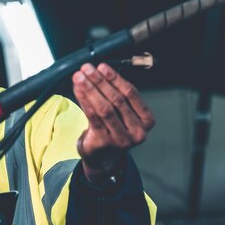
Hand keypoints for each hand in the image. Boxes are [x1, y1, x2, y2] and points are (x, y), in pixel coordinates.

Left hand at [72, 63, 154, 183]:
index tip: (102, 67)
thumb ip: (117, 95)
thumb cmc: (114, 130)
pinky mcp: (104, 142)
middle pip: (117, 100)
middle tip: (87, 69)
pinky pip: (92, 117)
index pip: (131, 94)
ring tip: (80, 77)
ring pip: (104, 108)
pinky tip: (78, 90)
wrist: (104, 158)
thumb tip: (99, 71)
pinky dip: (84, 100)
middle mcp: (137, 131)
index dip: (115, 78)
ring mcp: (121, 139)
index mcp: (146, 121)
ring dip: (90, 89)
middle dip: (100, 81)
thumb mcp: (124, 114)